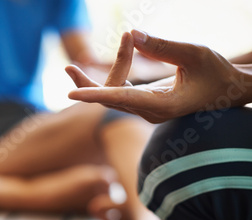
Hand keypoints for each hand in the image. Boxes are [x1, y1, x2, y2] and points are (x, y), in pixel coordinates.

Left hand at [66, 30, 251, 122]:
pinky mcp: (142, 103)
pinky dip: (103, 81)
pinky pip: (116, 93)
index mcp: (162, 105)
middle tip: (67, 67)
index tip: (72, 94)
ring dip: (90, 83)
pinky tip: (84, 72)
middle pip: (109, 101)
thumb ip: (163, 46)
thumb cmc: (215, 72)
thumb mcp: (195, 54)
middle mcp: (149, 111)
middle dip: (87, 86)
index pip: (122, 99)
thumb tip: (131, 33)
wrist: (224, 90)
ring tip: (69, 68)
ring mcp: (144, 109)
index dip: (96, 95)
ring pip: (110, 98)